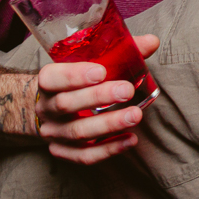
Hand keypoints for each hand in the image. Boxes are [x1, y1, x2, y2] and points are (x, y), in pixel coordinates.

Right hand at [34, 33, 158, 163]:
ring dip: (108, 124)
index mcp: (48, 82)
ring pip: (77, 132)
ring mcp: (53, 132)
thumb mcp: (90, 62)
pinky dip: (108, 149)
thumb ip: (119, 51)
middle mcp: (46, 108)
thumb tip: (151, 42)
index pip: (52, 78)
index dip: (75, 75)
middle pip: (67, 104)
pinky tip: (130, 139)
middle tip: (126, 91)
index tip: (102, 72)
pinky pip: (84, 155)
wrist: (51, 107)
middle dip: (98, 97)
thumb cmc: (77, 80)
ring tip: (135, 115)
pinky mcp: (63, 151)